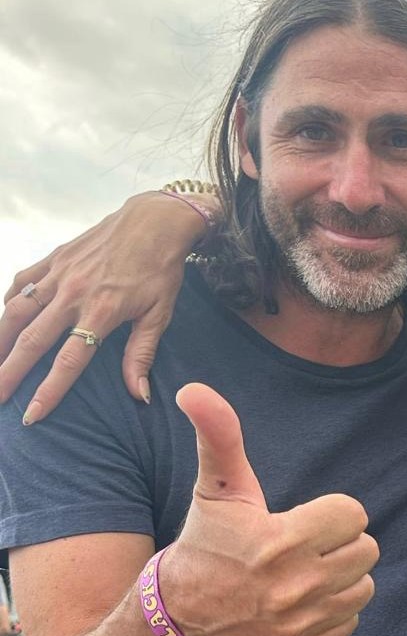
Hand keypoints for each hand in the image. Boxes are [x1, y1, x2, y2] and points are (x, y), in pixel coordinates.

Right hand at [0, 191, 208, 420]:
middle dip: (9, 371)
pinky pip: (22, 282)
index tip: (33, 414)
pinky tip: (2, 319)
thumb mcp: (160, 314)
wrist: (154, 220)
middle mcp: (73, 293)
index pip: (70, 360)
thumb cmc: (161, 270)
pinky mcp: (53, 258)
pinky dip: (7, 301)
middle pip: (32, 340)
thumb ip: (142, 354)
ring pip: (16, 310)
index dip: (50, 390)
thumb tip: (140, 395)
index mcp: (102, 311)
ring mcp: (59, 273)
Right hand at [161, 383, 377, 635]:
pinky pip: (350, 623)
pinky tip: (300, 604)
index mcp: (280, 541)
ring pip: (364, 587)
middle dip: (341, 544)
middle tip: (305, 547)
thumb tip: (194, 389)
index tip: (301, 520)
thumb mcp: (218, 487)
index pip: (354, 514)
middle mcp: (293, 588)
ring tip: (303, 574)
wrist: (181, 612)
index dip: (332, 513)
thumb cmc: (210, 539)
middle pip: (367, 551)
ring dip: (342, 578)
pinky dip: (333, 613)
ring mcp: (299, 626)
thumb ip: (219, 436)